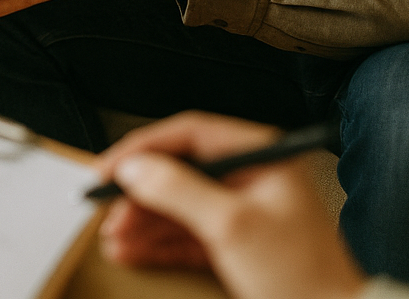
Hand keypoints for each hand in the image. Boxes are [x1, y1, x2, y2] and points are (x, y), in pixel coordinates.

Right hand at [95, 112, 365, 298]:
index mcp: (259, 155)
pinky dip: (156, 242)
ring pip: (176, 205)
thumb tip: (135, 168)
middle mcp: (248, 177)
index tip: (109, 169)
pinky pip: (183, 234)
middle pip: (178, 170)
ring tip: (114, 237)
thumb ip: (178, 190)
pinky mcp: (233, 244)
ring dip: (141, 220)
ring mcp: (240, 211)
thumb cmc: (302, 275)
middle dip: (139, 193)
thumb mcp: (232, 225)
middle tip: (106, 209)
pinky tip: (131, 250)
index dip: (143, 149)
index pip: (189, 134)